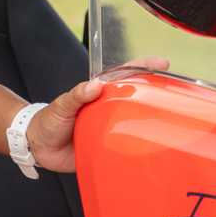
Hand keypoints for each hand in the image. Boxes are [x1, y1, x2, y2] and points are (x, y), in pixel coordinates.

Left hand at [25, 58, 169, 172]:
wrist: (37, 148)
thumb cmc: (48, 121)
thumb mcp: (62, 105)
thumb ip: (77, 95)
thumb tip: (95, 85)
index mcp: (100, 96)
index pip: (124, 76)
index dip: (143, 68)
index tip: (162, 64)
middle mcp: (108, 110)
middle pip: (136, 100)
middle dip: (157, 94)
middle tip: (178, 95)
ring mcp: (109, 129)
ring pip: (134, 124)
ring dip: (151, 123)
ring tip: (174, 123)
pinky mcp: (107, 148)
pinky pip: (125, 149)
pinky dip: (138, 150)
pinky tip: (153, 152)